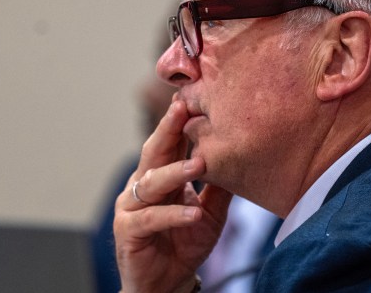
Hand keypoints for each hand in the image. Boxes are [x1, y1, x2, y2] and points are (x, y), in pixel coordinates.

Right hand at [114, 99, 232, 292]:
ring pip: (152, 182)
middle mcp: (143, 185)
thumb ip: (220, 187)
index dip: (179, 120)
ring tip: (198, 165)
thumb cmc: (185, 243)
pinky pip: (151, 219)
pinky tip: (192, 213)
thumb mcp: (210, 212)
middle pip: (155, 151)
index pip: (170, 142)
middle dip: (168, 128)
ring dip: (175, 171)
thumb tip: (242, 156)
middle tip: (183, 108)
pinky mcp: (129, 231)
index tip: (192, 96)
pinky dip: (173, 215)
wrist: (166, 283)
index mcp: (162, 175)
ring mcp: (132, 207)